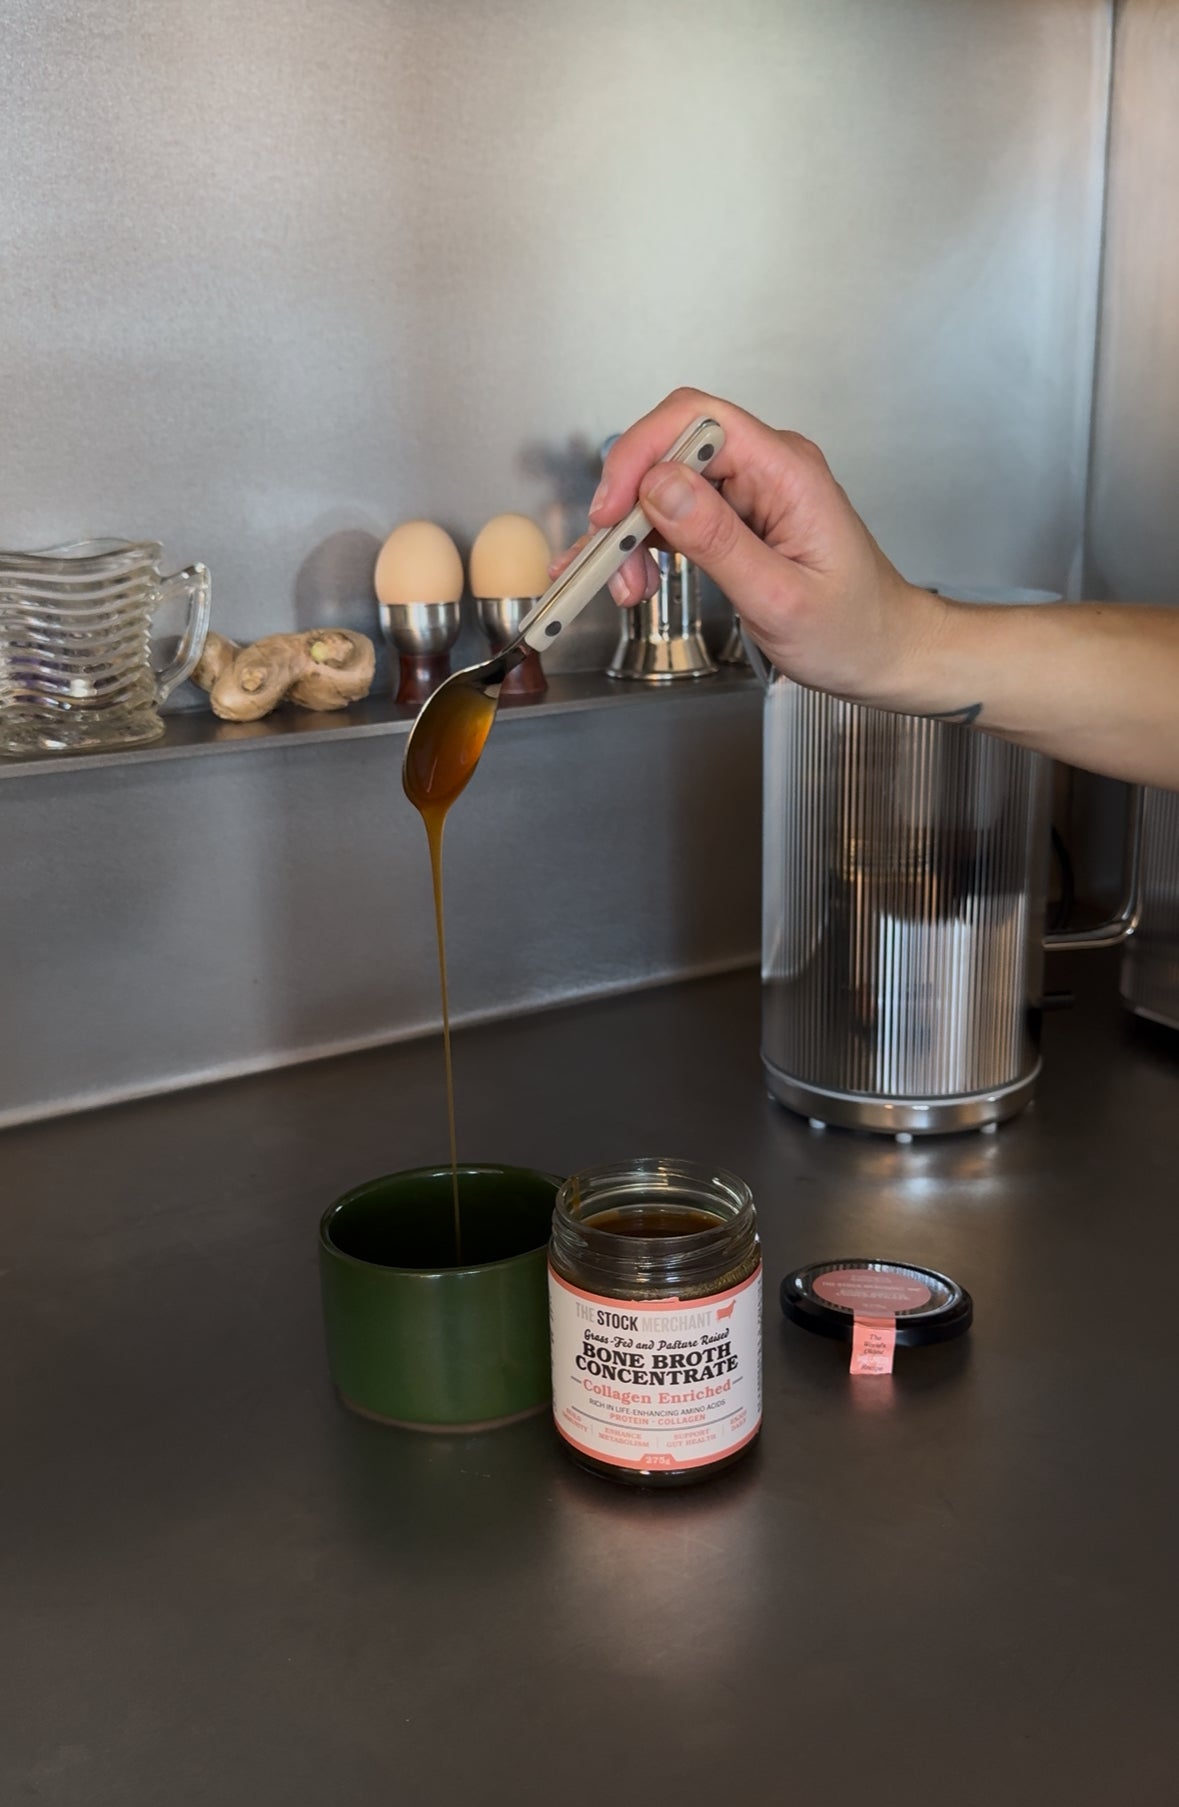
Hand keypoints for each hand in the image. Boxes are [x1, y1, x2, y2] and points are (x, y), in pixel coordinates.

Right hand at [552, 388, 942, 708]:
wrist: (886, 653)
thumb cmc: (853, 631)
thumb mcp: (780, 598)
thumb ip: (717, 540)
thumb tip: (660, 486)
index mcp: (787, 471)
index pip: (696, 419)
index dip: (641, 454)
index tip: (610, 511)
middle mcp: (767, 468)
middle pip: (670, 448)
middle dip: (627, 502)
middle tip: (610, 563)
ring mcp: (750, 491)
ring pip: (663, 484)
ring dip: (631, 532)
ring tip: (626, 586)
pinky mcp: (736, 517)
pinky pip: (675, 514)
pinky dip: (645, 545)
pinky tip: (636, 579)